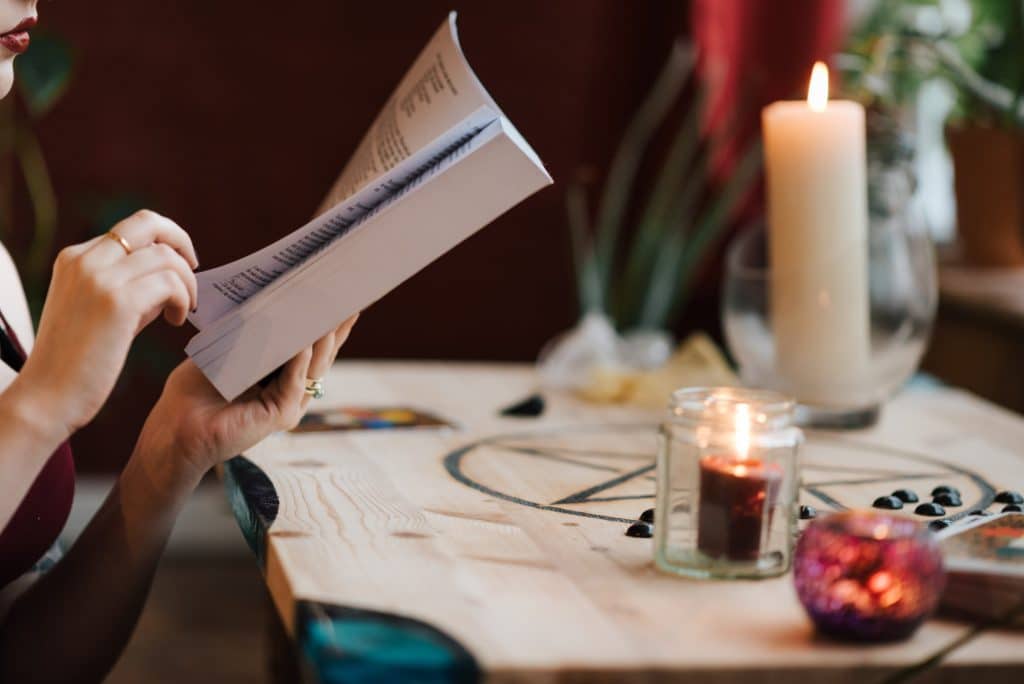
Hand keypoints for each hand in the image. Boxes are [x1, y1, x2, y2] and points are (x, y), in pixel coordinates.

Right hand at [13, 210, 198, 438]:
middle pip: (148, 222)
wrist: (47, 396)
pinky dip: (184, 299)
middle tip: (194, 270)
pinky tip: (177, 321)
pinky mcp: (117, 302)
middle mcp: (85, 260)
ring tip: (184, 310)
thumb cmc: (77, 361)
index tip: (178, 267)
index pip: (131, 228)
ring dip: (187, 283)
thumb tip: (170, 274)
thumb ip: (129, 285)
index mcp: (75, 258)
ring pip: (166, 256)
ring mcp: (99, 278)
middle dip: (182, 242)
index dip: (164, 242)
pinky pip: (170, 283)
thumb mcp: (100, 309)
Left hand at [133, 315, 357, 489]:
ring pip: (314, 366)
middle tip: (348, 297)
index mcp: (281, 373)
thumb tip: (272, 300)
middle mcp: (292, 388)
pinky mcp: (280, 415)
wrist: (177, 429)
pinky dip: (300, 362)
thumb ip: (252, 333)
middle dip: (336, 325)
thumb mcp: (227, 351)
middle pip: (322, 353)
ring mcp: (290, 402)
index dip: (326, 321)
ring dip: (323, 339)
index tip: (339, 293)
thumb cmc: (196, 392)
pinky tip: (304, 343)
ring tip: (331, 312)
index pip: (310, 343)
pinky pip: (295, 383)